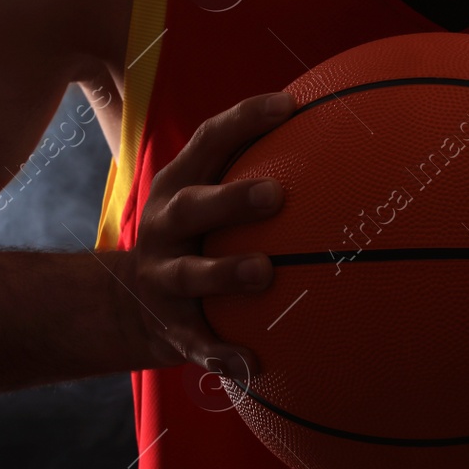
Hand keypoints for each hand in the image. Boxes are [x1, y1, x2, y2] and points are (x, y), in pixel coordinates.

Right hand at [113, 91, 294, 378]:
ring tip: (264, 273)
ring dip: (226, 273)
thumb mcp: (208, 196)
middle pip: (193, 207)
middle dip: (231, 200)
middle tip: (275, 195)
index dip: (245, 120)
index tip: (289, 106)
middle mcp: (165, 226)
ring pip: (192, 275)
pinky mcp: (171, 326)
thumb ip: (254, 167)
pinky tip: (254, 363)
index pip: (209, 141)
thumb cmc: (198, 237)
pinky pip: (198, 342)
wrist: (128, 304)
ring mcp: (163, 277)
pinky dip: (223, 353)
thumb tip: (340, 134)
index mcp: (180, 185)